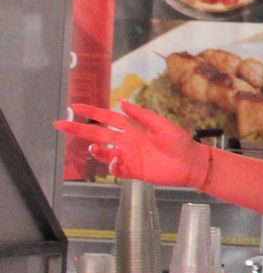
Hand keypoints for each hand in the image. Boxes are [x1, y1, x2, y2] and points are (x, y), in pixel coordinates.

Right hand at [55, 101, 208, 187]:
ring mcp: (128, 156)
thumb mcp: (161, 124)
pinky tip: (115, 160)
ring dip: (95, 149)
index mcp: (132, 127)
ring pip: (103, 152)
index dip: (92, 112)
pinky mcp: (132, 170)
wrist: (191, 162)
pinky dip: (111, 165)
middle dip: (79, 128)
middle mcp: (126, 141)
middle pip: (98, 133)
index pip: (107, 117)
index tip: (75, 106)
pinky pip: (115, 169)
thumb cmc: (179, 141)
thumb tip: (120, 102)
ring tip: (93, 146)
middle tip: (60, 124)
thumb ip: (140, 114)